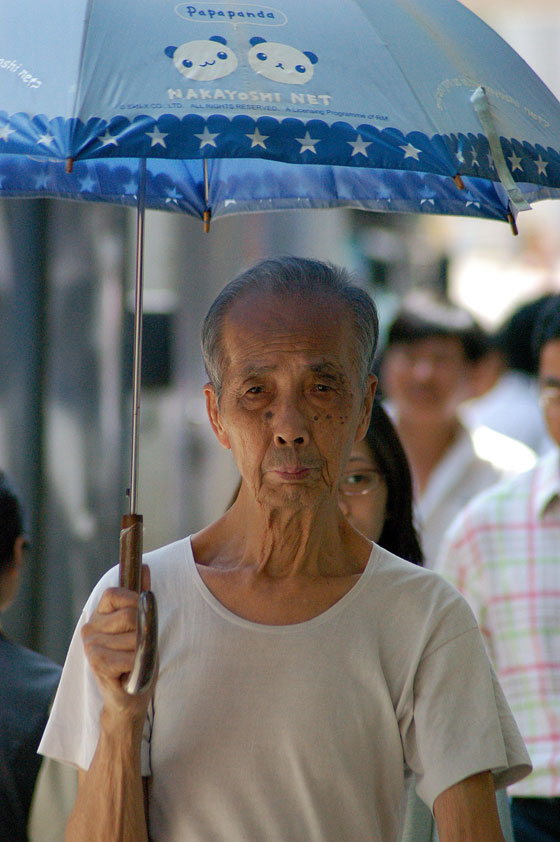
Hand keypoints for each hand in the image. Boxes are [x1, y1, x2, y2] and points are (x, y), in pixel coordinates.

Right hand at [81, 564, 155, 725]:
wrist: (130, 696)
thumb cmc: (137, 659)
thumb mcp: (143, 624)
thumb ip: (141, 595)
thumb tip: (145, 565)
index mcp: (99, 615)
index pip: (114, 593)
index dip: (135, 601)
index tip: (142, 617)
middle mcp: (90, 628)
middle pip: (129, 615)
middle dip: (143, 633)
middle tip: (139, 648)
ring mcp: (91, 646)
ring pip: (133, 637)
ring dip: (142, 652)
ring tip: (134, 662)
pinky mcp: (97, 663)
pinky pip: (131, 656)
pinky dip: (138, 665)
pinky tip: (130, 672)